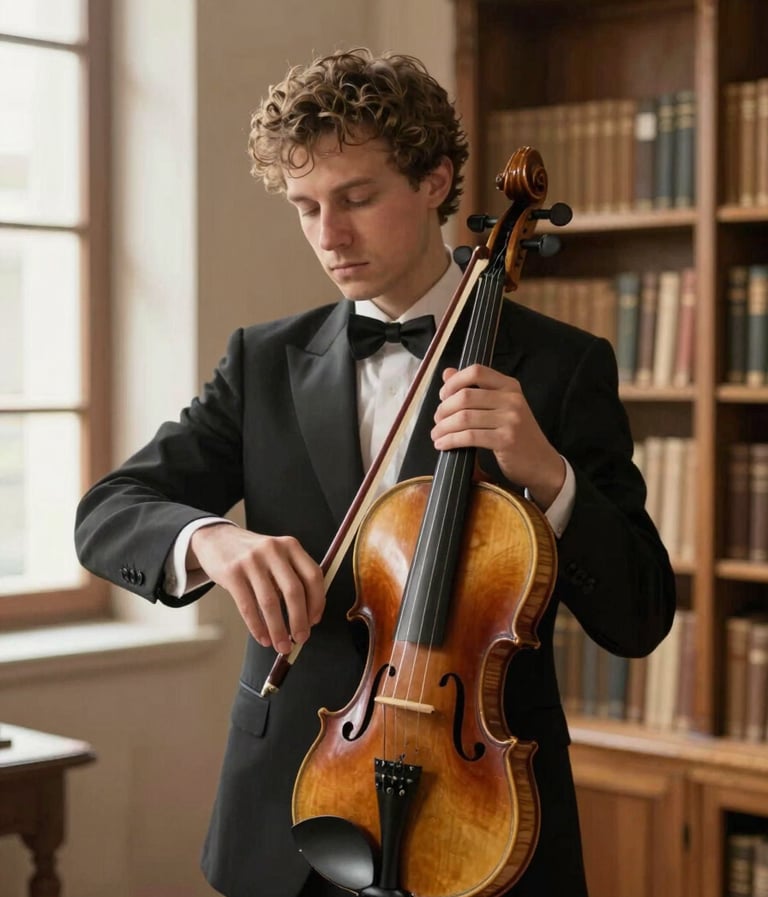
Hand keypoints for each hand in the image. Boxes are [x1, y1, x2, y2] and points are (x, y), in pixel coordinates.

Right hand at [188, 524, 324, 653]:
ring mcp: (251, 561)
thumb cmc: (252, 554)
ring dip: (278, 630)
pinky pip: (247, 606)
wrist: (216, 538)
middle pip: (294, 591)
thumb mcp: (277, 554)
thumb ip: (292, 576)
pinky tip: (263, 638)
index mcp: (290, 545)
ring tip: (282, 645)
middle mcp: (273, 550)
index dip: (317, 602)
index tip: (314, 621)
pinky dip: (257, 627)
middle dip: (300, 621)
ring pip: (270, 602)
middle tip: (301, 639)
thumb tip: (308, 616)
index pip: (313, 575)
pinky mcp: (232, 573)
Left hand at [431, 365, 565, 509]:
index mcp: (509, 385)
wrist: (541, 462)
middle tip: (437, 421)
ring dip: (444, 427)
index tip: (443, 396)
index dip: (454, 382)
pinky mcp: (506, 440)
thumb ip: (475, 389)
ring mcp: (510, 419)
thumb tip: (447, 373)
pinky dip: (451, 440)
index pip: (476, 371)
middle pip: (465, 396)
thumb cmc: (517, 434)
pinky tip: (443, 444)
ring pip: (464, 417)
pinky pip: (470, 437)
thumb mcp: (500, 407)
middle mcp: (511, 399)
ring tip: (436, 434)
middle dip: (444, 409)